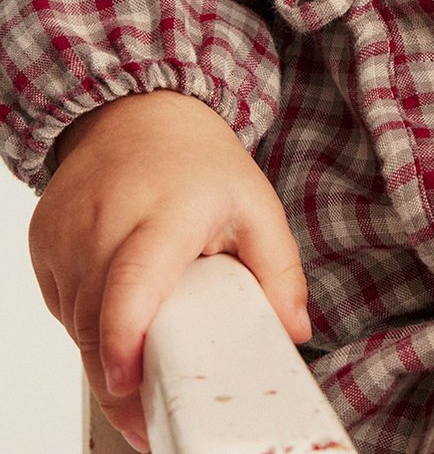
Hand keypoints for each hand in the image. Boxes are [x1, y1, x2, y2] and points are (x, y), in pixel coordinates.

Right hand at [28, 90, 309, 452]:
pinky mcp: (43, 247)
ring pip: (76, 325)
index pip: (133, 282)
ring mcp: (66, 236)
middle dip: (123, 378)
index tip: (131, 381)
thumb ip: (280, 270)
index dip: (125, 337)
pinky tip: (122, 311)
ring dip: (108, 354)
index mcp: (166, 212)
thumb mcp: (256, 206)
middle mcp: (106, 223)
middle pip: (98, 322)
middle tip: (158, 415)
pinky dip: (89, 325)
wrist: (140, 114)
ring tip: (150, 354)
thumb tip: (293, 328)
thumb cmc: (197, 162)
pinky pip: (62, 308)